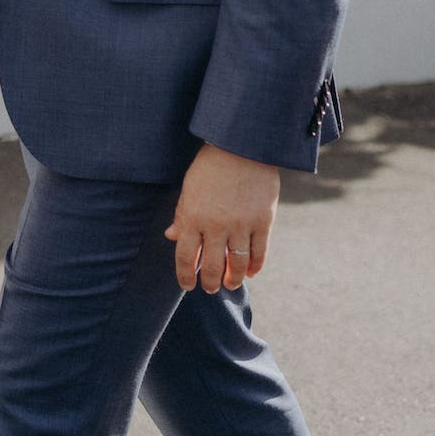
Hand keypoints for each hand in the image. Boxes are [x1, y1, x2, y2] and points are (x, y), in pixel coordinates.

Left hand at [164, 143, 279, 293]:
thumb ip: (182, 215)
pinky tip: (250, 272)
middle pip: (211, 266)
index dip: (185, 275)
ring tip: (230, 284)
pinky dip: (255, 267)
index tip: (186, 285)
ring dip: (232, 279)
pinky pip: (259, 253)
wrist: (241, 147)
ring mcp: (241, 225)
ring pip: (236, 264)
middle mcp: (216, 225)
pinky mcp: (263, 222)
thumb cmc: (210, 166)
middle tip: (209, 288)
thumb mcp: (189, 188)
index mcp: (193, 216)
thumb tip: (171, 237)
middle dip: (209, 282)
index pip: (185, 256)